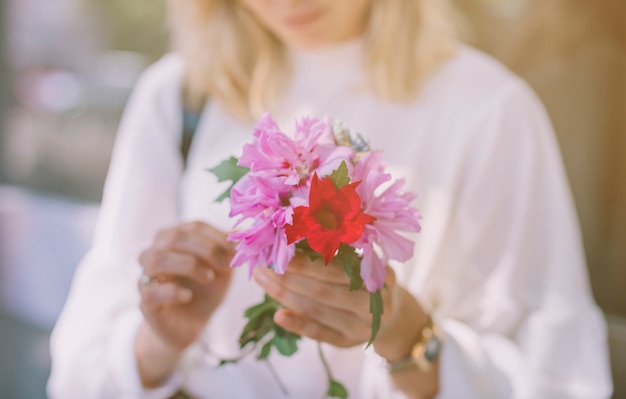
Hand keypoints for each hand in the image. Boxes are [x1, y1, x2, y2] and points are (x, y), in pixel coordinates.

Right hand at [135, 221, 233, 387]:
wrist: (191, 325)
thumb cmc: (205, 291)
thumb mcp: (222, 269)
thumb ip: (229, 251)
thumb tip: (243, 234)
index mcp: (175, 239)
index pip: (193, 227)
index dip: (216, 236)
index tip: (235, 250)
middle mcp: (155, 252)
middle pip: (172, 237)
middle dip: (204, 249)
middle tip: (226, 265)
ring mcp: (146, 276)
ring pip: (155, 259)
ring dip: (187, 265)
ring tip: (208, 278)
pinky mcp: (144, 302)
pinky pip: (149, 291)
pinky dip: (171, 291)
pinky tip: (189, 296)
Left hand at [253, 252, 436, 397]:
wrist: (395, 317)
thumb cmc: (371, 280)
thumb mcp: (368, 262)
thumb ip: (343, 250)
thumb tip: (302, 228)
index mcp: (375, 276)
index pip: (335, 268)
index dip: (306, 260)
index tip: (280, 247)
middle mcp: (370, 304)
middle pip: (323, 290)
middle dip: (289, 276)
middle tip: (264, 264)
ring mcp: (359, 326)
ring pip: (318, 310)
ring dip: (285, 295)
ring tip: (263, 279)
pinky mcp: (347, 342)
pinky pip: (320, 334)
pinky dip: (298, 325)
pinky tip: (278, 316)